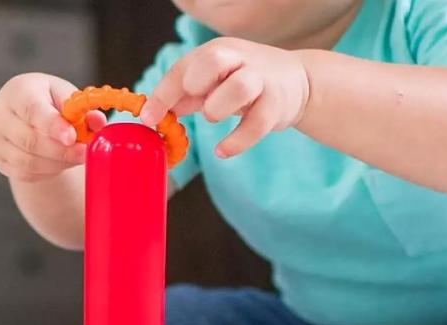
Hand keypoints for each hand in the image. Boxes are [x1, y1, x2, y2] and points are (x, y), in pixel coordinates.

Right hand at [0, 73, 106, 181]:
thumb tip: (98, 122)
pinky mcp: (0, 160)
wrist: (24, 114)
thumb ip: (81, 109)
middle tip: (84, 153)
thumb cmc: (48, 102)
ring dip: (57, 163)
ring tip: (75, 156)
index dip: (53, 126)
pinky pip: (26, 173)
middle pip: (30, 140)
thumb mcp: (64, 97)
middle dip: (62, 151)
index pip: (32, 110)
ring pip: (28, 161)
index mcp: (18, 91)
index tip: (72, 137)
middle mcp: (1, 115)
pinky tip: (60, 162)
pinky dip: (48, 171)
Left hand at [138, 37, 309, 157]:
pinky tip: (222, 151)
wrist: (297, 83)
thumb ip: (184, 96)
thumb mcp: (213, 82)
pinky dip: (236, 141)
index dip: (162, 95)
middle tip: (195, 103)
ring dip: (217, 108)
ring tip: (213, 118)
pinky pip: (256, 124)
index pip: (183, 68)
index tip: (149, 119)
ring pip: (238, 87)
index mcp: (217, 52)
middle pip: (213, 59)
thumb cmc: (246, 82)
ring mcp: (260, 81)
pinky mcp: (276, 105)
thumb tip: (152, 115)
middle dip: (195, 84)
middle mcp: (239, 60)